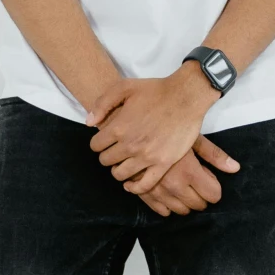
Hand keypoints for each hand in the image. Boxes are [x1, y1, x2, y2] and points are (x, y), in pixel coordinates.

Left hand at [88, 64, 218, 194]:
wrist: (185, 97)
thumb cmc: (155, 90)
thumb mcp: (124, 87)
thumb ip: (102, 104)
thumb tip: (89, 123)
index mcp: (118, 128)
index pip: (95, 146)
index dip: (98, 143)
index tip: (105, 140)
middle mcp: (130, 146)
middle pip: (105, 161)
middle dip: (107, 155)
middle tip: (115, 150)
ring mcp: (147, 157)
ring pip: (120, 175)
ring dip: (118, 170)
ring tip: (124, 163)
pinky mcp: (163, 164)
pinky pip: (144, 185)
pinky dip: (135, 188)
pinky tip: (131, 184)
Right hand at [140, 136, 242, 217]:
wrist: (131, 128)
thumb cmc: (165, 129)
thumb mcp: (193, 137)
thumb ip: (214, 155)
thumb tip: (235, 168)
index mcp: (188, 171)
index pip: (213, 194)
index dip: (214, 186)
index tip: (208, 177)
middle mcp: (173, 185)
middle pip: (198, 205)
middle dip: (201, 195)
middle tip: (196, 179)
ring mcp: (157, 192)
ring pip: (181, 211)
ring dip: (185, 201)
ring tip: (181, 183)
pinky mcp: (143, 194)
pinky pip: (161, 211)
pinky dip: (167, 205)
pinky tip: (167, 191)